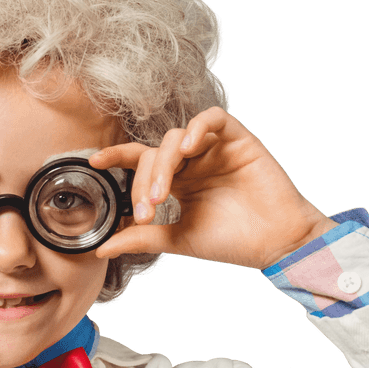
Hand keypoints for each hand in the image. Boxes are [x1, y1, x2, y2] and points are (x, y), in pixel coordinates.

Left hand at [90, 108, 335, 270]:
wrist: (273, 244)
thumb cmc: (230, 242)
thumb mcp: (177, 239)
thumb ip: (141, 237)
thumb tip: (100, 248)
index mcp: (177, 182)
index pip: (140, 160)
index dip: (117, 157)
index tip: (95, 162)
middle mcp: (193, 162)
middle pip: (154, 153)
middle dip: (146, 181)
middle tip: (150, 209)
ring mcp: (214, 149)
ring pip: (177, 137)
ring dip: (165, 162)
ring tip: (165, 191)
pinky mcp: (238, 140)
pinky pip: (213, 119)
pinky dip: (198, 128)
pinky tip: (189, 147)